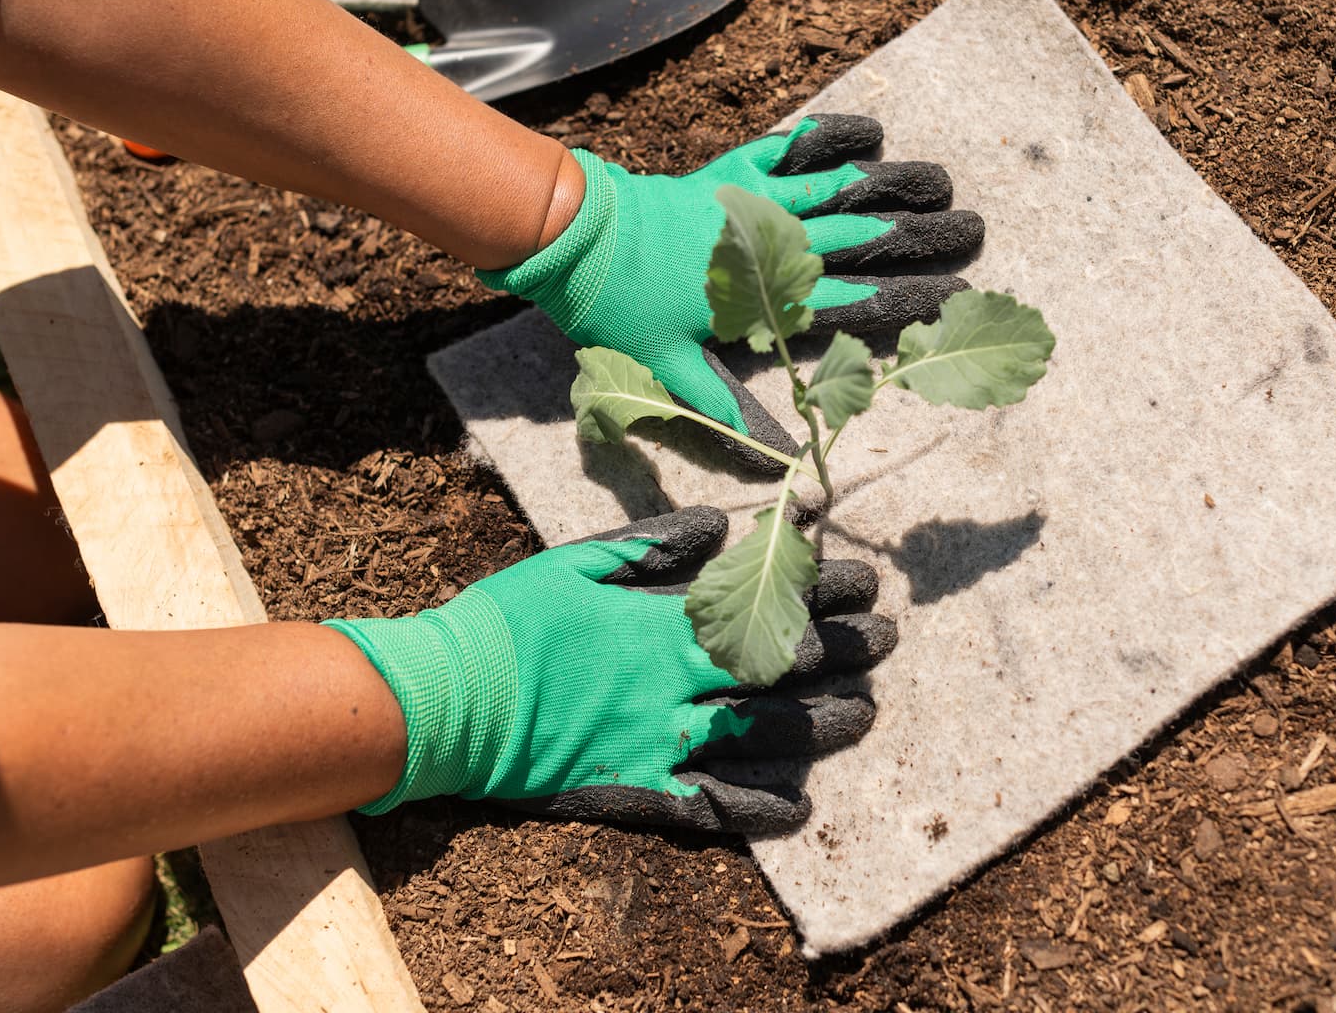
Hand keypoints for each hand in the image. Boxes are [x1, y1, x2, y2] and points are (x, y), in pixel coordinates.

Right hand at [324, 507, 894, 832]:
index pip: (763, 605)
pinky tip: (799, 809)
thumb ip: (655, 544)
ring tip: (867, 715)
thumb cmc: (508, 621)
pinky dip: (757, 809)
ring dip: (820, 726)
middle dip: (843, 652)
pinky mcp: (636, 788)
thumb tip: (721, 525)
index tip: (867, 580)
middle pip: (778, 671)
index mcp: (662, 624)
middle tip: (889, 640)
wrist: (447, 700)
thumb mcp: (577, 560)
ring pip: (761, 736)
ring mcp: (659, 741)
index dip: (822, 593)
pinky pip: (710, 806)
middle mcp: (674, 684)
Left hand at [479, 114, 983, 469]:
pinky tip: (868, 134)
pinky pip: (789, 150)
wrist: (574, 235)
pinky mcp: (730, 172)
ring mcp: (754, 202)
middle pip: (860, 241)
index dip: (908, 297)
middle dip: (920, 239)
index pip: (853, 299)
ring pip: (837, 192)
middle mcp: (772, 246)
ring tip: (943, 183)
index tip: (957, 295)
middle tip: (975, 231)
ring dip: (893, 186)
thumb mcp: (669, 369)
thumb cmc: (617, 308)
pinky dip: (829, 140)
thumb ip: (726, 409)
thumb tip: (775, 458)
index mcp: (766, 297)